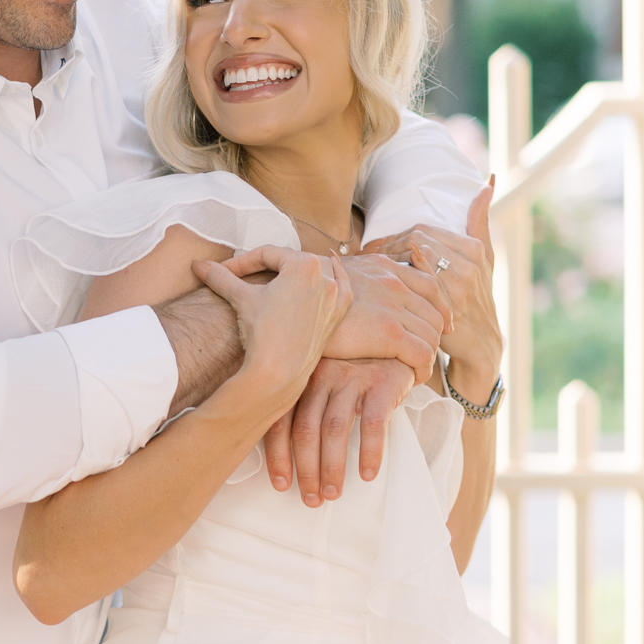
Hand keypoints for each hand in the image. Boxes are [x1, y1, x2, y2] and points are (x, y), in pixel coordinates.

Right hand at [194, 245, 351, 426]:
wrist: (279, 373)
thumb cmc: (262, 333)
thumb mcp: (240, 298)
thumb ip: (220, 276)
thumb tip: (198, 264)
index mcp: (304, 264)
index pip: (267, 254)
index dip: (242, 262)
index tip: (226, 272)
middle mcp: (325, 276)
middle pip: (291, 260)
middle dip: (268, 266)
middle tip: (246, 275)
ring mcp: (335, 296)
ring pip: (318, 270)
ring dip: (300, 269)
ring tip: (285, 271)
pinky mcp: (338, 314)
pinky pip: (340, 288)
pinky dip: (333, 278)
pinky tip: (329, 273)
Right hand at [225, 245, 443, 377]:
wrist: (271, 357)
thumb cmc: (258, 326)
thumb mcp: (250, 295)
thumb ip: (234, 277)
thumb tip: (198, 268)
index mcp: (346, 266)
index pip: (403, 269)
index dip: (423, 285)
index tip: (434, 300)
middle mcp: (372, 278)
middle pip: (426, 293)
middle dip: (439, 313)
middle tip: (446, 328)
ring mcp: (381, 303)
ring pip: (428, 321)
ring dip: (434, 340)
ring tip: (432, 356)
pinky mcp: (386, 331)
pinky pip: (421, 349)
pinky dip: (425, 364)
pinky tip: (419, 376)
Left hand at [263, 357, 416, 505]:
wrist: (396, 345)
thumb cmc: (353, 374)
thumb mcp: (324, 383)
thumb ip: (303, 408)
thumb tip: (284, 458)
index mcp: (301, 379)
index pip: (280, 420)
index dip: (277, 456)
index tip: (281, 484)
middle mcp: (322, 375)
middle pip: (305, 429)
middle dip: (306, 469)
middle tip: (311, 498)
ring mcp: (352, 378)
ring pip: (335, 429)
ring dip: (332, 467)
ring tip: (333, 493)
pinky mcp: (382, 384)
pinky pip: (372, 423)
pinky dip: (369, 452)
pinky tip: (367, 473)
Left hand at [366, 182, 501, 396]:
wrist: (483, 343)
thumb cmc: (477, 296)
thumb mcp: (485, 258)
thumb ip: (480, 220)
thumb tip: (488, 182)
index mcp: (474, 248)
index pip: (423, 230)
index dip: (394, 237)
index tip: (376, 246)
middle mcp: (468, 264)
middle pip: (414, 241)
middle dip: (387, 247)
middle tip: (366, 255)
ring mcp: (458, 286)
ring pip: (412, 260)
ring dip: (386, 262)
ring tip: (369, 268)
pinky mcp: (447, 308)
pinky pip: (413, 286)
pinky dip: (393, 283)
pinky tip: (380, 286)